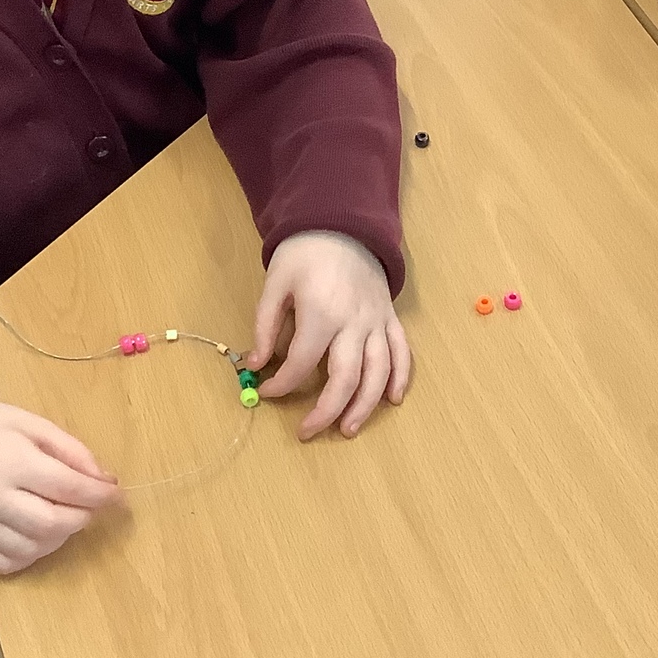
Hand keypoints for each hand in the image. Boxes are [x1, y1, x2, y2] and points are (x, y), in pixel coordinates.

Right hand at [0, 395, 119, 574]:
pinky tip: (36, 536)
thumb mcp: (33, 424)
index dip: (98, 494)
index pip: (67, 487)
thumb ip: (71, 450)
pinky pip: (6, 563)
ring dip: (58, 538)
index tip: (114, 493)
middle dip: (81, 518)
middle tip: (88, 507)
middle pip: (51, 523)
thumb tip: (104, 480)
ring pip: (31, 548)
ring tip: (62, 518)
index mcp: (12, 461)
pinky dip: (30, 555)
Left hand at [250, 230, 410, 439]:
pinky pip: (402, 352)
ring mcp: (377, 322)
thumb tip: (255, 365)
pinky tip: (392, 400)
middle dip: (325, 411)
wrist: (343, 225)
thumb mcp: (275, 284)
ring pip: (378, 373)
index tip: (266, 392)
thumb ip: (265, 327)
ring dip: (365, 406)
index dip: (282, 384)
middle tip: (307, 432)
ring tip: (349, 429)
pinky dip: (401, 378)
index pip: (301, 363)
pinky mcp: (390, 318)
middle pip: (345, 378)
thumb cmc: (304, 254)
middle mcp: (354, 322)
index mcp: (321, 313)